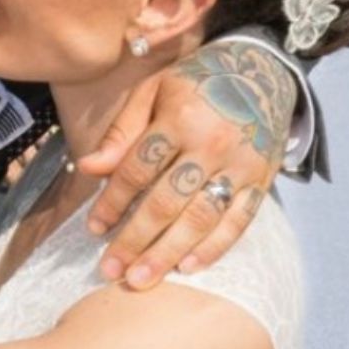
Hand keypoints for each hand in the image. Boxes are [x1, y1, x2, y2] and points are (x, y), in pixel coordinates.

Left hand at [81, 40, 295, 288]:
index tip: (93, 228)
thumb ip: (122, 132)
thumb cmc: (195, 82)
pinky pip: (237, 223)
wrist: (262, 69)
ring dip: (168, 253)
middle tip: (110, 270)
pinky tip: (187, 268)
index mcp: (180, 118)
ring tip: (140, 279)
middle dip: (135, 239)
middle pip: (167, 201)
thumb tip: (87, 168)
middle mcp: (212, 145)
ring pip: (200, 219)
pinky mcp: (262, 181)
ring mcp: (241, 166)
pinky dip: (213, 249)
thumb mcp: (152, 92)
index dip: (113, 201)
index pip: (138, 169)